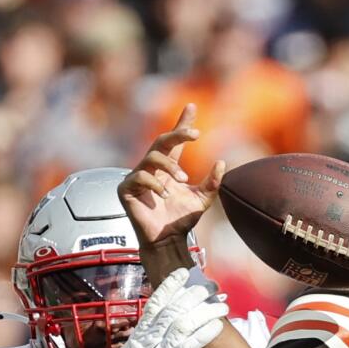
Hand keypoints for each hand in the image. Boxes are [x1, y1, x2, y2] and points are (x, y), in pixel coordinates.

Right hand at [118, 104, 224, 245]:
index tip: (192, 107)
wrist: (167, 240)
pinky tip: (164, 195)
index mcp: (168, 168)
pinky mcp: (126, 189)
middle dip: (177, 133)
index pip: (174, 141)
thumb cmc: (181, 220)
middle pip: (161, 141)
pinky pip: (140, 177)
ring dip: (169, 166)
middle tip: (194, 134)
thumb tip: (222, 162)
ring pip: (151, 157)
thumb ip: (212, 182)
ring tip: (182, 180)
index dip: (182, 123)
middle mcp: (152, 168)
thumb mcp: (202, 200)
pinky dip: (155, 184)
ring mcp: (137, 177)